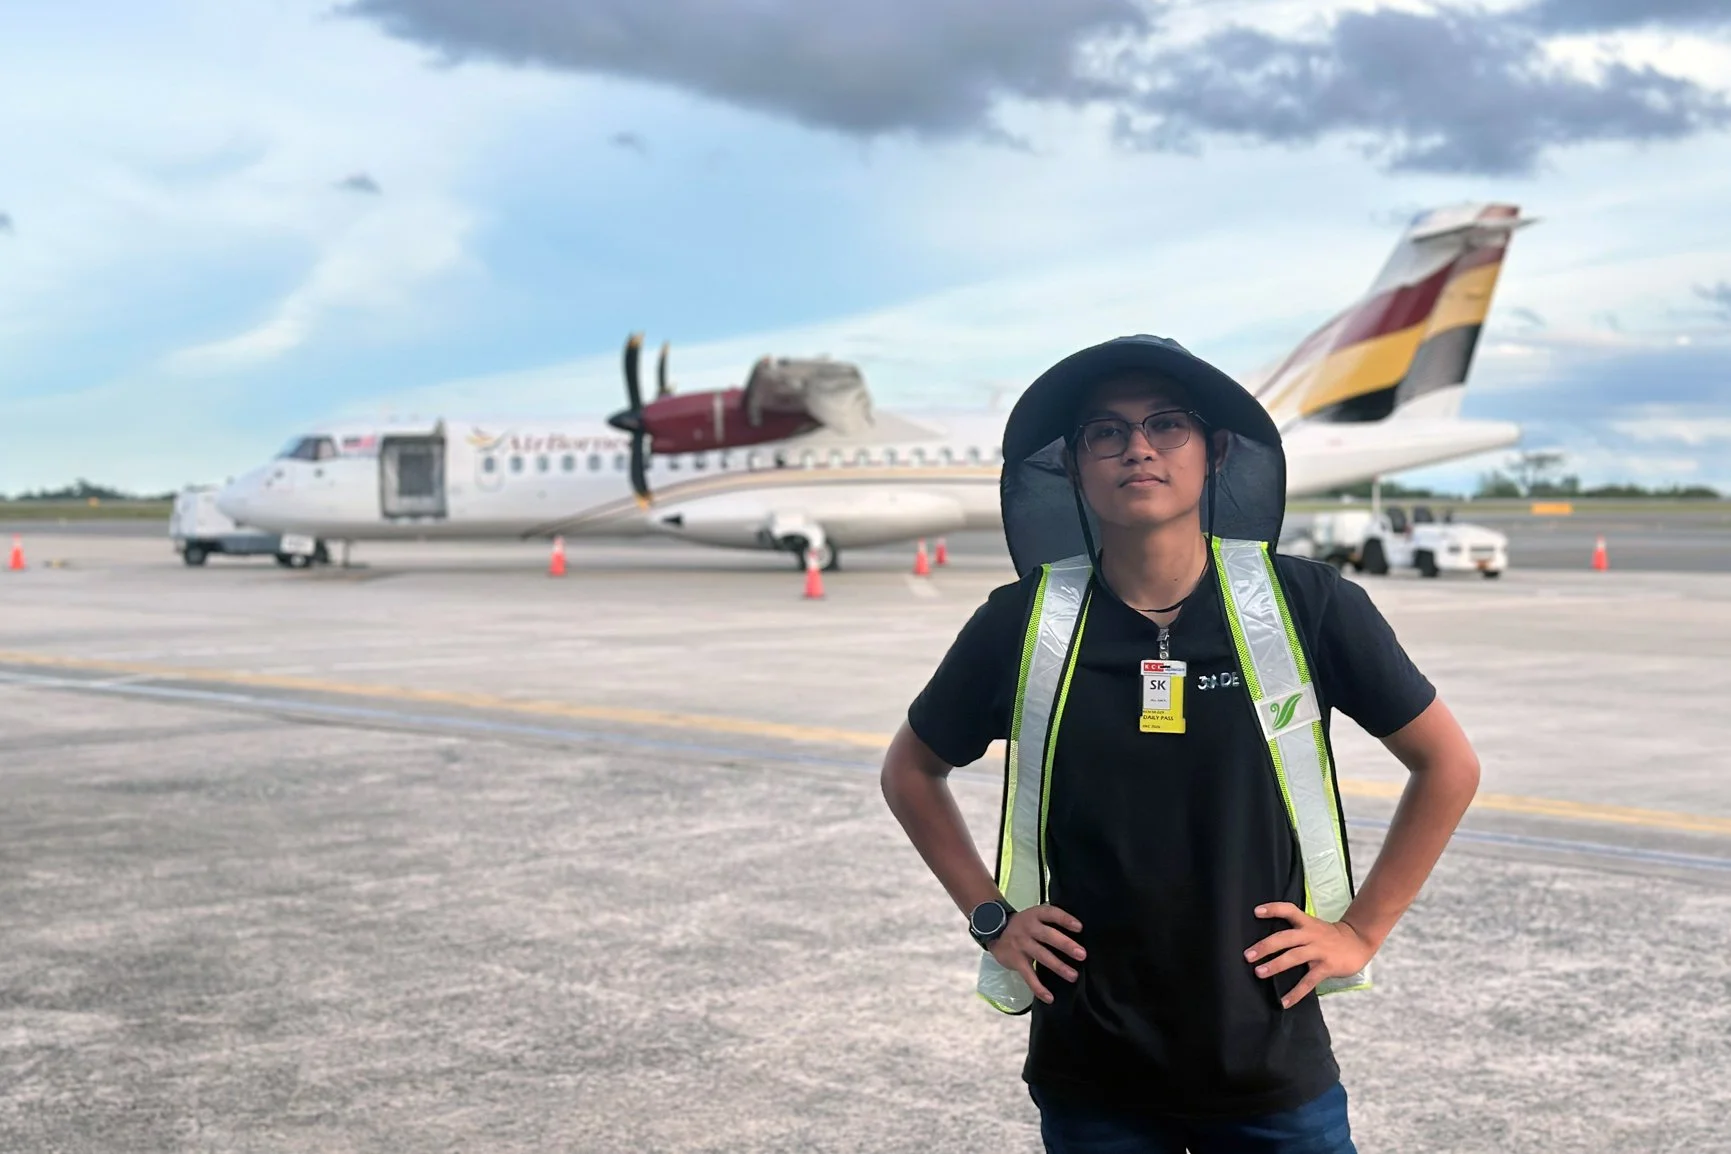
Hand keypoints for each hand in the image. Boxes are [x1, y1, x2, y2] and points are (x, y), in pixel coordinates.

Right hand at [987, 905, 1085, 1004]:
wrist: (995, 931)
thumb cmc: (1024, 925)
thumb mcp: (1035, 916)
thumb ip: (1051, 921)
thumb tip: (1078, 934)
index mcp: (1036, 915)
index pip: (1051, 914)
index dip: (1065, 919)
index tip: (1079, 927)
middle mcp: (1028, 928)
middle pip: (1048, 936)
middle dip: (1065, 945)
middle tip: (1082, 954)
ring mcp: (1021, 944)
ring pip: (1041, 956)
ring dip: (1058, 966)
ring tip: (1073, 976)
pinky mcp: (1016, 960)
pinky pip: (1028, 975)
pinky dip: (1038, 987)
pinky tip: (1049, 997)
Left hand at [1244, 902, 1376, 1008]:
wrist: (1358, 942)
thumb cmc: (1329, 935)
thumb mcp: (1313, 925)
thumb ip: (1295, 929)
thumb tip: (1268, 941)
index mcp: (1306, 923)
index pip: (1289, 910)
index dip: (1273, 909)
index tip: (1256, 912)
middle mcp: (1311, 935)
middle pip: (1285, 938)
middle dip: (1265, 946)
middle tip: (1248, 955)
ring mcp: (1319, 951)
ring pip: (1294, 957)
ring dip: (1275, 966)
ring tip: (1259, 973)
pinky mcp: (1326, 967)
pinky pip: (1308, 981)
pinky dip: (1296, 993)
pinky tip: (1284, 1002)